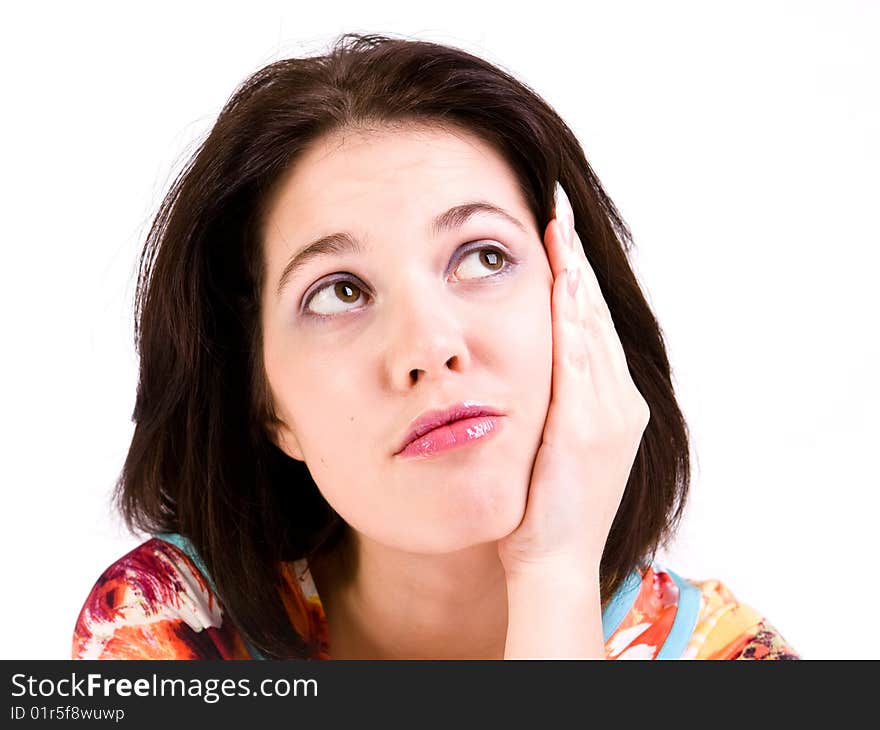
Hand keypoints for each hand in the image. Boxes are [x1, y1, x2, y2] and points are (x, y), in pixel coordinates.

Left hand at [497, 182, 650, 580]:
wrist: (553, 560)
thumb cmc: (546, 509)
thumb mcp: (557, 447)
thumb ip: (557, 405)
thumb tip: (539, 368)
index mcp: (614, 405)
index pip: (591, 327)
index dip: (577, 279)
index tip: (561, 237)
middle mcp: (621, 401)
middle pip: (595, 316)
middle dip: (577, 261)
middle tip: (560, 210)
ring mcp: (610, 412)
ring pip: (590, 327)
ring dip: (573, 274)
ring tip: (559, 227)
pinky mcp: (589, 425)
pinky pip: (579, 358)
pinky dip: (571, 316)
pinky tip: (561, 280)